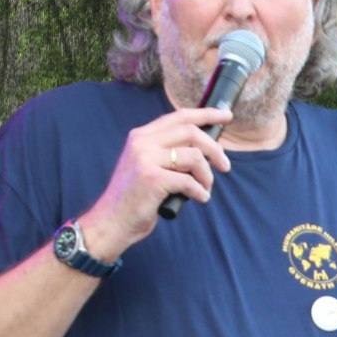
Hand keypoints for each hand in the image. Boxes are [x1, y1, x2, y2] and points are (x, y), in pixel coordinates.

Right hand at [82, 107, 234, 250]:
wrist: (111, 222)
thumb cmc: (134, 198)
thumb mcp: (147, 166)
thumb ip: (167, 152)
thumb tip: (205, 148)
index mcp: (141, 136)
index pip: (179, 116)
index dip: (206, 114)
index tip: (225, 116)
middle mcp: (142, 142)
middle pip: (191, 132)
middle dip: (215, 148)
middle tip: (225, 165)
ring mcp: (145, 159)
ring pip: (195, 156)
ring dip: (207, 175)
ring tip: (205, 189)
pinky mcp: (152, 179)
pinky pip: (189, 181)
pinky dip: (200, 192)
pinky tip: (200, 198)